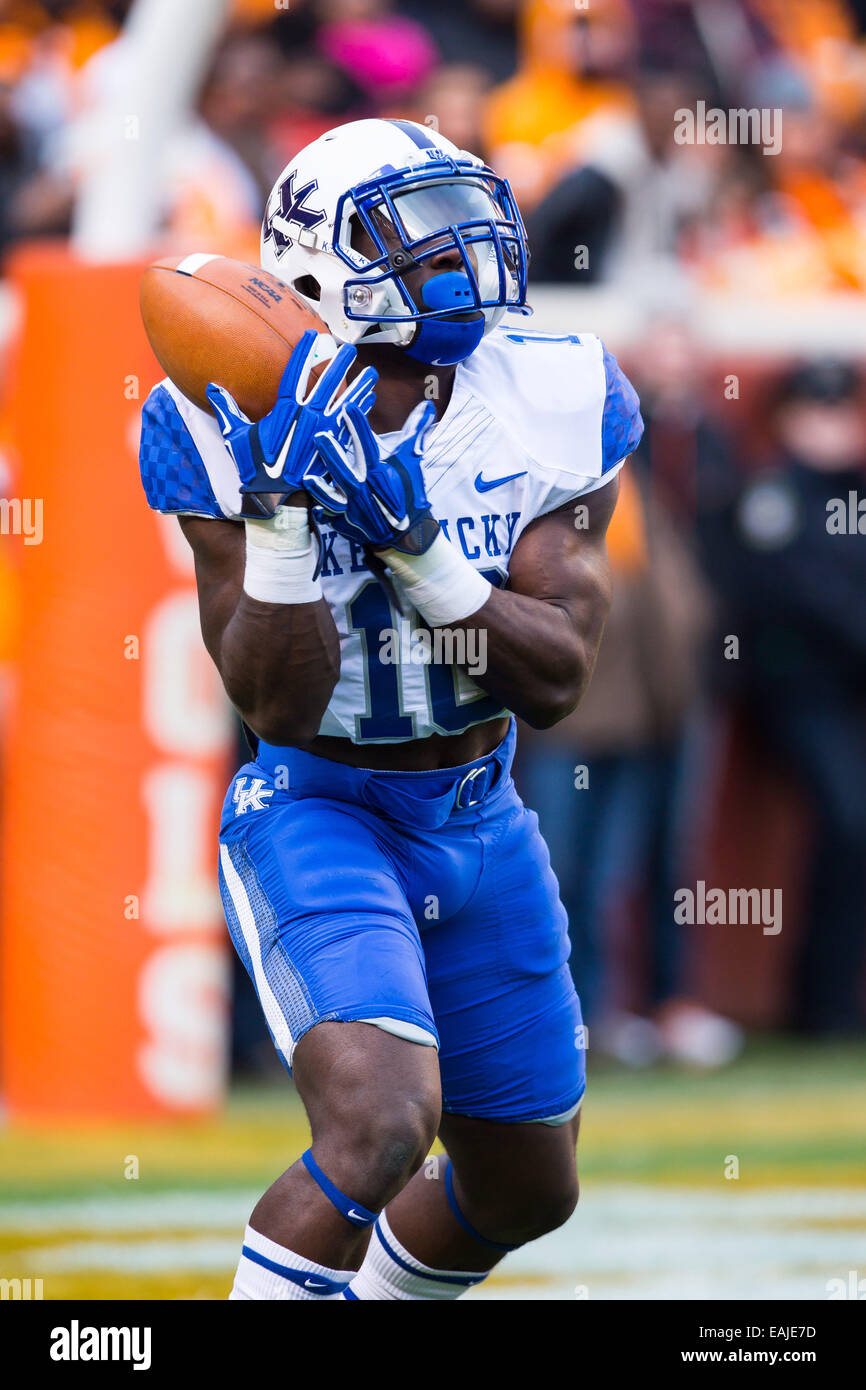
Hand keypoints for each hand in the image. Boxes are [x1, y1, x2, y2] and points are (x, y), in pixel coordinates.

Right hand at [206, 330, 377, 515]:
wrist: (274, 500)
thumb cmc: (254, 468)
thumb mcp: (236, 438)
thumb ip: (227, 411)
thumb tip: (213, 388)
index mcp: (284, 414)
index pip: (296, 376)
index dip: (304, 355)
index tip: (311, 335)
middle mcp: (306, 421)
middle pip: (327, 386)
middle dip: (338, 365)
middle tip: (349, 347)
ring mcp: (322, 435)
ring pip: (345, 405)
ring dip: (359, 388)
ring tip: (372, 373)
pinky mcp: (332, 450)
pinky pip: (350, 427)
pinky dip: (360, 413)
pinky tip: (369, 401)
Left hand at [306, 400, 437, 553]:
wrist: (406, 533)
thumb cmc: (407, 491)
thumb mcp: (410, 461)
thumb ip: (414, 432)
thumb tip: (426, 405)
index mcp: (379, 474)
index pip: (368, 448)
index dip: (359, 428)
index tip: (348, 407)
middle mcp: (364, 491)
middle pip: (346, 472)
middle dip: (333, 456)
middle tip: (319, 437)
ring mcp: (353, 509)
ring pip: (334, 498)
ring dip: (321, 489)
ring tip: (308, 478)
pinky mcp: (345, 524)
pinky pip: (329, 519)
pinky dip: (321, 513)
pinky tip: (310, 505)